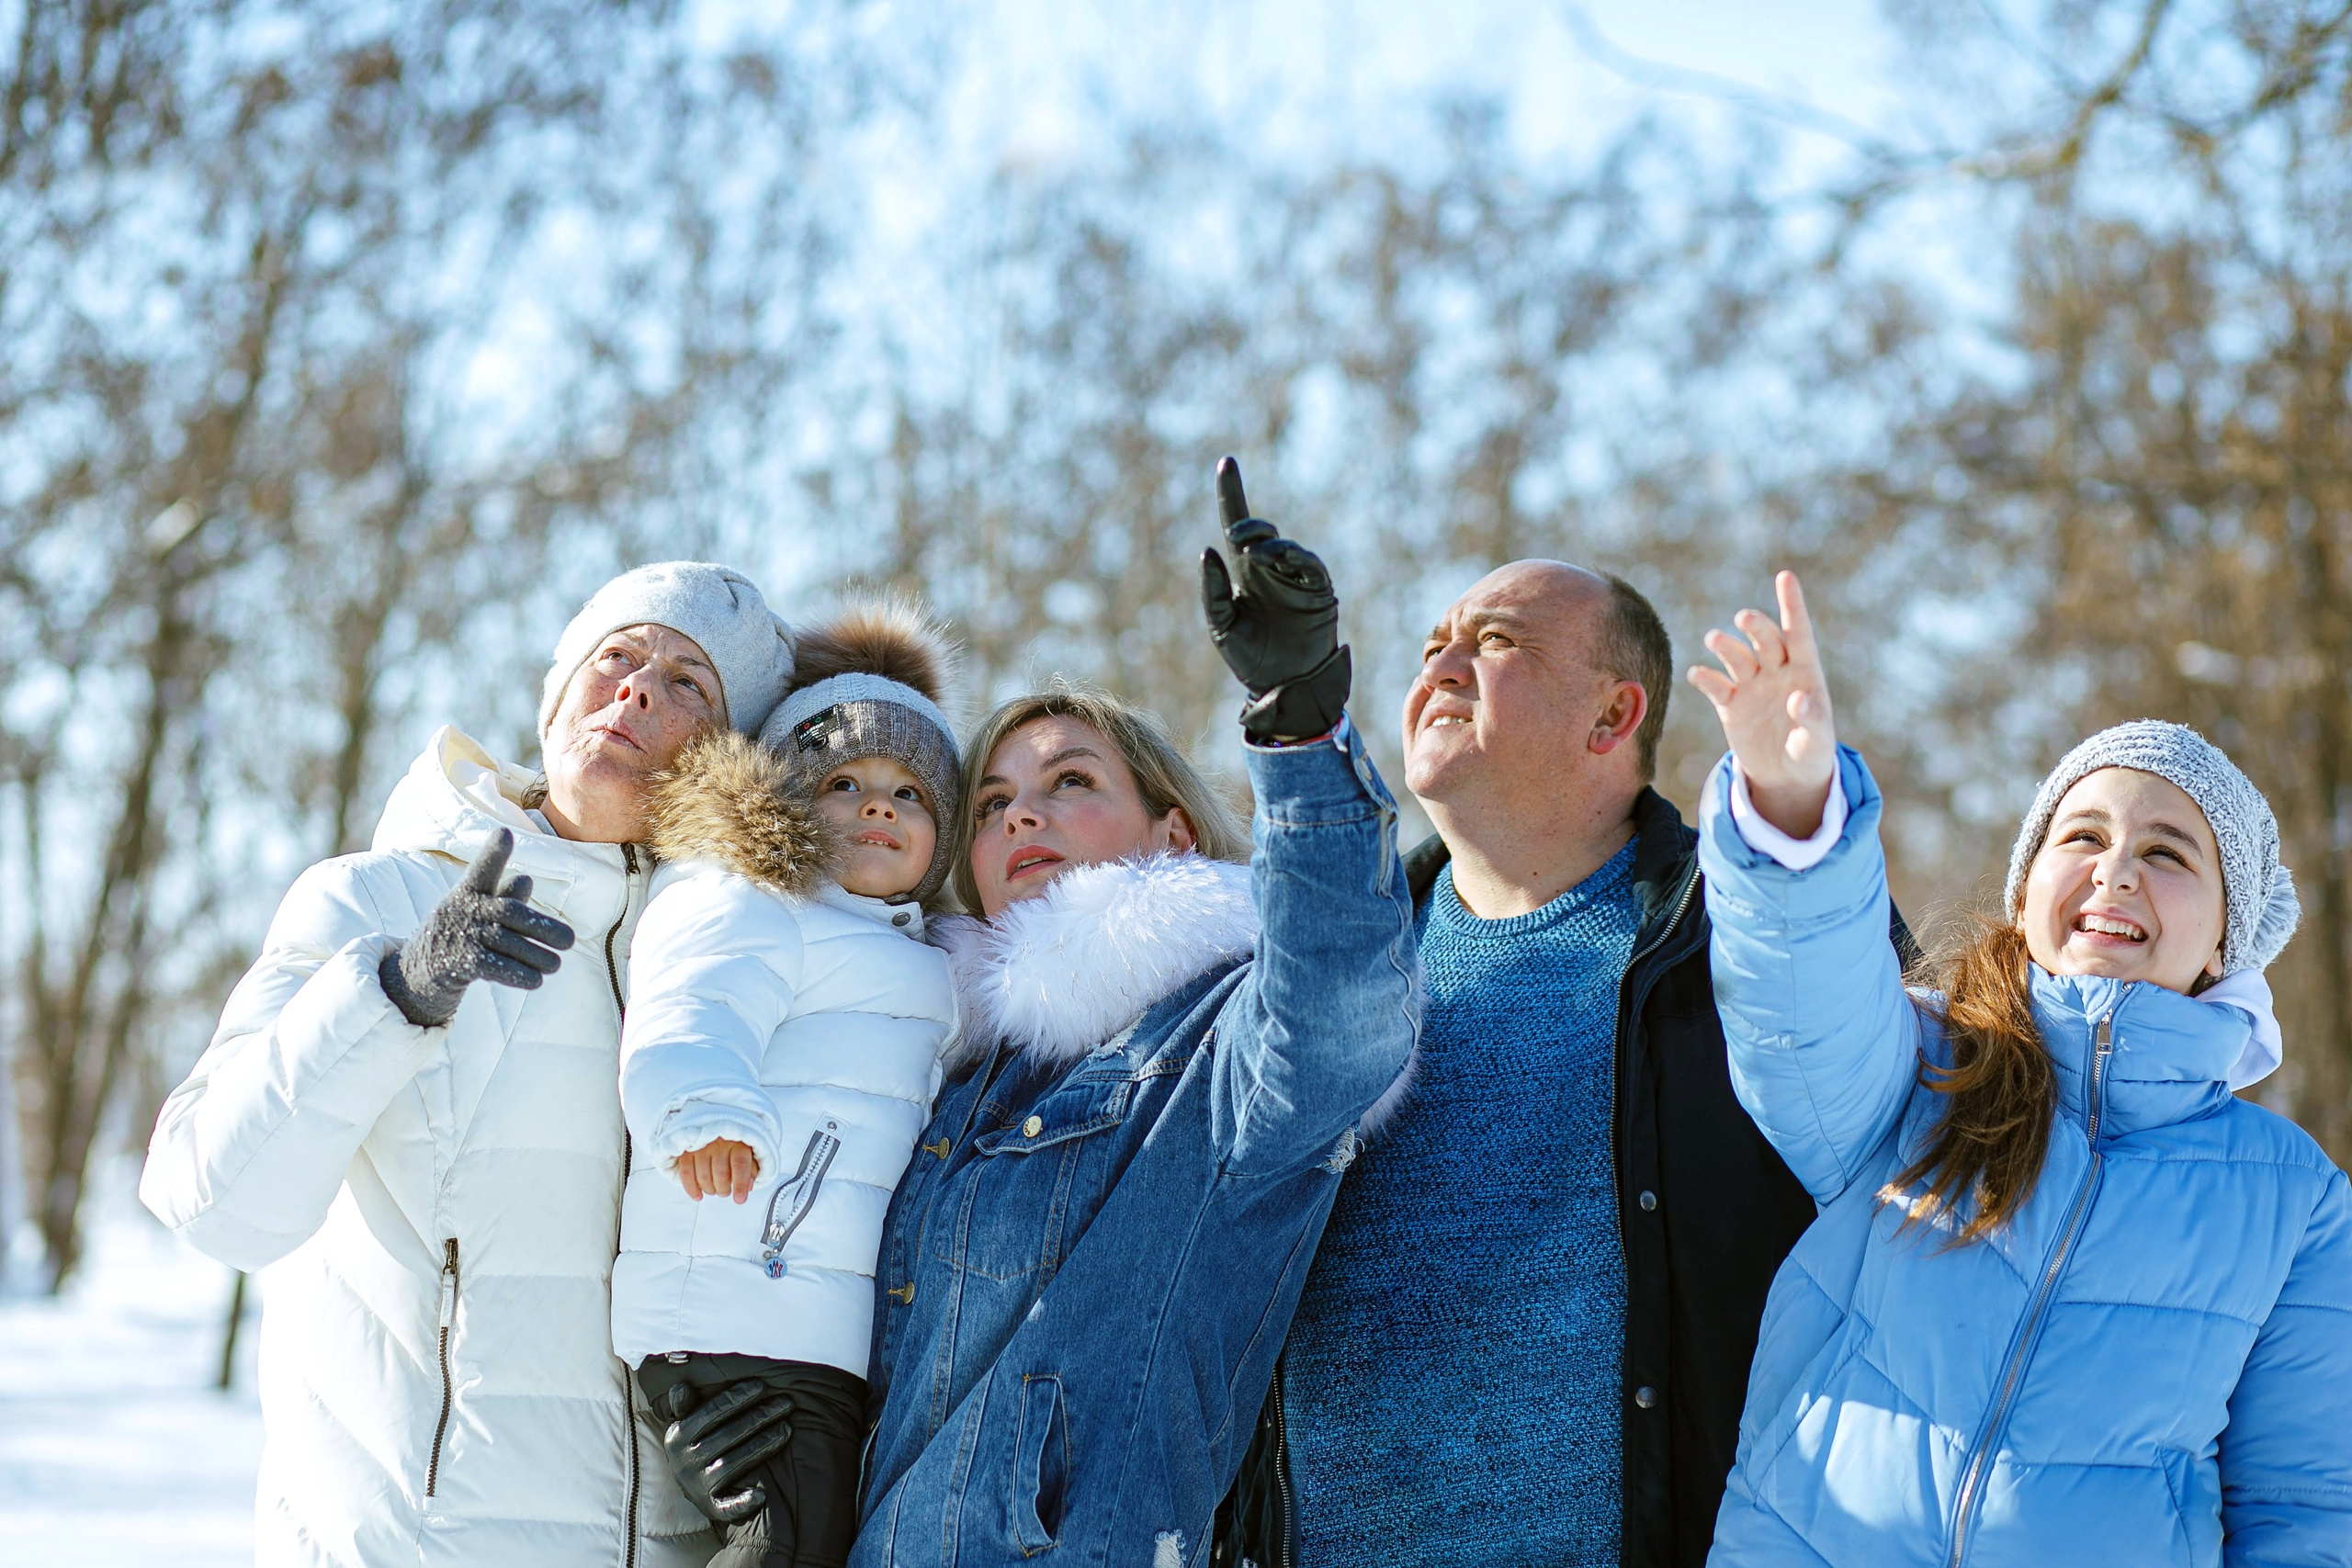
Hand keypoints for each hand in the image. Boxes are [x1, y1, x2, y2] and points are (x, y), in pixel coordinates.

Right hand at [378, 829, 574, 1027]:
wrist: (416, 975)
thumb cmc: (457, 936)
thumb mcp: (476, 913)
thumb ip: (503, 898)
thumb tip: (527, 879)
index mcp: (468, 892)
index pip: (481, 870)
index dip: (493, 852)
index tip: (504, 833)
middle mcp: (463, 910)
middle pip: (510, 913)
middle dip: (543, 927)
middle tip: (570, 940)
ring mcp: (459, 937)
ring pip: (509, 944)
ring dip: (537, 956)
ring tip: (555, 965)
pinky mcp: (458, 963)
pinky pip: (496, 967)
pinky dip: (519, 975)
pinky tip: (537, 980)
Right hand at [655, 1378, 794, 1523]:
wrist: (691, 1487)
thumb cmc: (695, 1444)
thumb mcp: (685, 1423)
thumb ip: (686, 1404)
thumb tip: (681, 1386)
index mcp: (678, 1437)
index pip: (711, 1413)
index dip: (736, 1397)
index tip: (762, 1385)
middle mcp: (685, 1463)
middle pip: (728, 1435)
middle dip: (759, 1417)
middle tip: (786, 1403)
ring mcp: (698, 1487)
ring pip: (734, 1463)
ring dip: (763, 1445)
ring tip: (787, 1428)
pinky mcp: (711, 1508)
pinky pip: (727, 1507)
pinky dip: (742, 1503)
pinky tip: (762, 1495)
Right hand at [677, 1138, 757, 1203]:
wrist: (713, 1123)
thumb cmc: (733, 1141)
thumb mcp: (748, 1151)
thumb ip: (751, 1168)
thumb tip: (749, 1186)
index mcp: (738, 1141)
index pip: (740, 1164)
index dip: (740, 1185)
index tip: (739, 1199)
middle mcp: (719, 1143)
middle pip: (720, 1174)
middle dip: (724, 1190)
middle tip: (725, 1191)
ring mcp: (700, 1146)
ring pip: (703, 1177)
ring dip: (710, 1190)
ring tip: (714, 1190)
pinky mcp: (686, 1151)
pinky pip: (686, 1174)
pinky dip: (692, 1189)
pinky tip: (698, 1195)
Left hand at [1199, 456, 1351, 742]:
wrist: (1283, 686)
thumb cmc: (1251, 657)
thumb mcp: (1222, 626)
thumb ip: (1212, 591)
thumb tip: (1208, 551)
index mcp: (1243, 572)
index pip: (1235, 525)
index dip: (1231, 493)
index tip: (1226, 462)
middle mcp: (1269, 569)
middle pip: (1260, 532)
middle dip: (1250, 527)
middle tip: (1239, 536)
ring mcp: (1294, 578)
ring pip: (1285, 547)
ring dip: (1270, 546)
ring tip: (1256, 555)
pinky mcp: (1317, 590)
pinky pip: (1309, 567)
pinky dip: (1296, 558)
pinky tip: (1282, 559)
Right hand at [1687, 571, 1837, 837]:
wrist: (1785, 777)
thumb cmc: (1810, 755)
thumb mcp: (1818, 743)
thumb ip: (1812, 720)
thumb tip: (1798, 698)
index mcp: (1805, 673)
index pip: (1798, 632)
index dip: (1792, 605)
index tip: (1785, 577)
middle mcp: (1776, 672)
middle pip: (1765, 640)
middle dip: (1755, 626)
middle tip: (1744, 618)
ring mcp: (1751, 685)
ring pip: (1736, 656)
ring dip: (1725, 646)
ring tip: (1714, 639)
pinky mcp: (1730, 704)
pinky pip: (1715, 685)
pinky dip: (1705, 678)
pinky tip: (1698, 674)